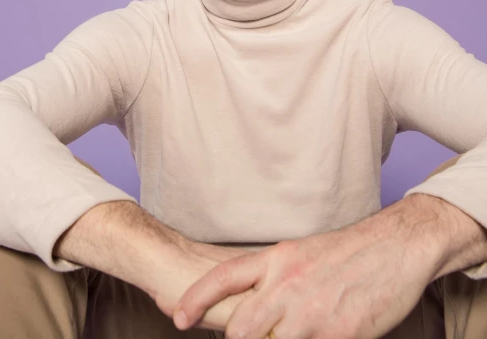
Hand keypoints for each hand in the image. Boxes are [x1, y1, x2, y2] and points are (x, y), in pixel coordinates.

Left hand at [172, 223, 437, 338]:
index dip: (196, 299)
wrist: (397, 245)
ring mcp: (312, 312)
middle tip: (251, 338)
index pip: (224, 278)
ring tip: (297, 332)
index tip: (178, 318)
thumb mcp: (304, 254)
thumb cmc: (350, 252)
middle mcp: (288, 283)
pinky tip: (320, 338)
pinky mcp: (338, 334)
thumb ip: (276, 279)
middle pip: (240, 328)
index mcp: (278, 258)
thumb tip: (254, 307)